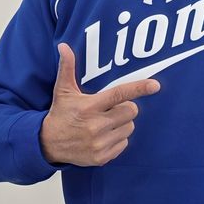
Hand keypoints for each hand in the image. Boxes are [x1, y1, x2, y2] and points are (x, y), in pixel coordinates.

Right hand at [39, 42, 159, 165]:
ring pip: (129, 127)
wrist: (48, 144)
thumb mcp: (63, 91)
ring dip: (122, 124)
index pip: (119, 94)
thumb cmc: (61, 113)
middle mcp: (95, 125)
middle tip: (110, 109)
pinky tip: (103, 136)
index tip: (155, 85)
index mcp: (89, 106)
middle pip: (131, 111)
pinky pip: (124, 144)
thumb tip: (63, 46)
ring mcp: (99, 143)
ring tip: (105, 123)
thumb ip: (66, 67)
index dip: (139, 88)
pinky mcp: (101, 157)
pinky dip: (117, 139)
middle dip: (125, 108)